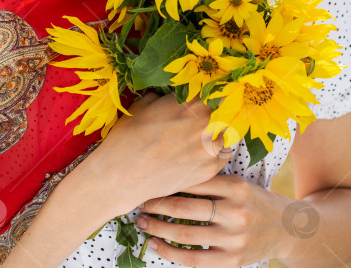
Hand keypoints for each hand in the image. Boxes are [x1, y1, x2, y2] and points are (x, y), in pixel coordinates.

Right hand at [91, 91, 233, 216]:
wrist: (121, 174)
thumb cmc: (129, 135)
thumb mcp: (145, 103)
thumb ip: (166, 96)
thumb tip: (172, 93)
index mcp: (193, 101)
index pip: (215, 88)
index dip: (212, 88)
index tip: (209, 89)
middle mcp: (207, 123)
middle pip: (225, 109)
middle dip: (217, 108)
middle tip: (207, 110)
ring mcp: (210, 148)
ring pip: (227, 132)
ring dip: (219, 129)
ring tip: (205, 131)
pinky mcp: (209, 170)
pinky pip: (224, 154)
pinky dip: (217, 150)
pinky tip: (203, 149)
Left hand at [135, 172, 291, 266]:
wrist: (288, 230)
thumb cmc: (253, 200)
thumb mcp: (238, 181)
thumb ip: (210, 176)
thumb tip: (169, 166)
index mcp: (235, 185)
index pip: (193, 179)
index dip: (166, 179)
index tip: (147, 177)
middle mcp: (235, 211)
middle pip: (185, 206)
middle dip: (156, 203)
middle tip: (137, 200)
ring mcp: (234, 238)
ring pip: (185, 233)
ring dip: (157, 228)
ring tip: (141, 222)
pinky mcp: (232, 261)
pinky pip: (193, 259)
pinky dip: (170, 253)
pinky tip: (155, 245)